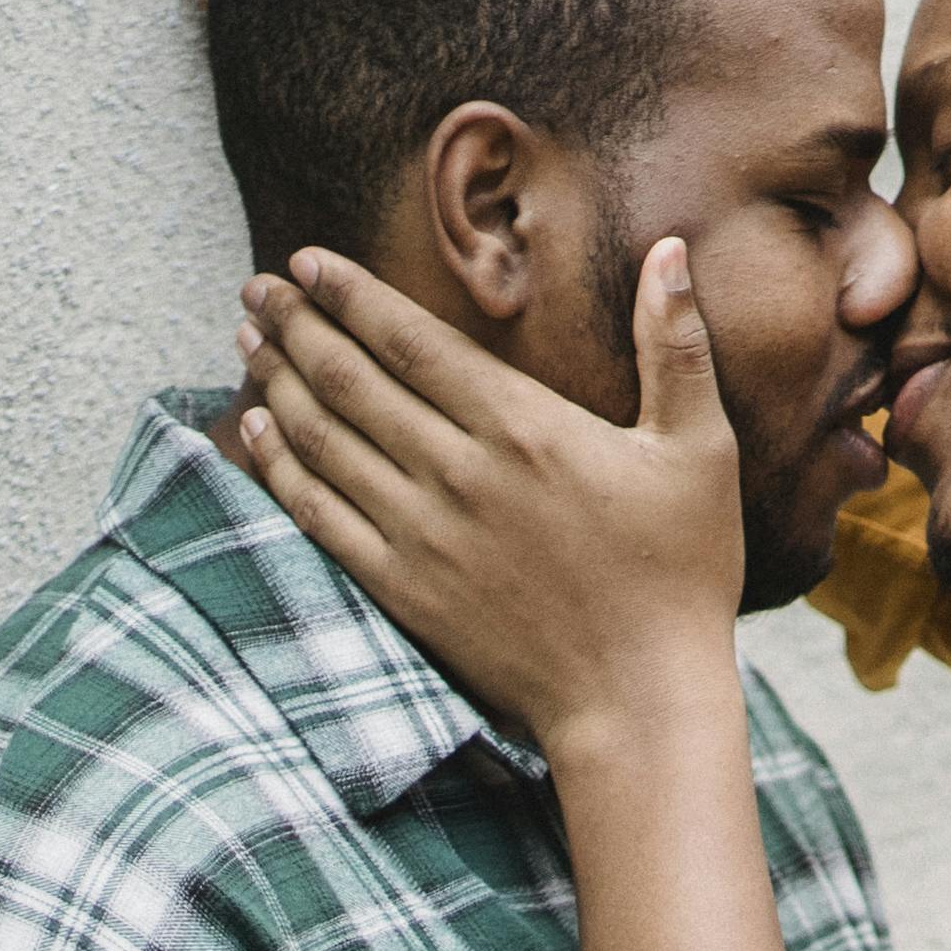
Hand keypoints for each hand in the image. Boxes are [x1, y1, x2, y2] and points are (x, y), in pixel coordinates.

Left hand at [237, 243, 751, 768]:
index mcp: (525, 428)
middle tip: (260, 287)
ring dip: (277, 381)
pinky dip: (281, 465)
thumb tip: (669, 250)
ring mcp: (423, 534)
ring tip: (249, 338)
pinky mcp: (404, 588)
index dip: (350, 294)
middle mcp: (459, 473)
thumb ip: (678, 348)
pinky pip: (320, 514)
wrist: (640, 700)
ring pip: (324, 439)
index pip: (411, 341)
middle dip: (297, 323)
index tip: (308, 260)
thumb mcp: (702, 452)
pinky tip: (258, 432)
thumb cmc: (681, 575)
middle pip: (351, 380)